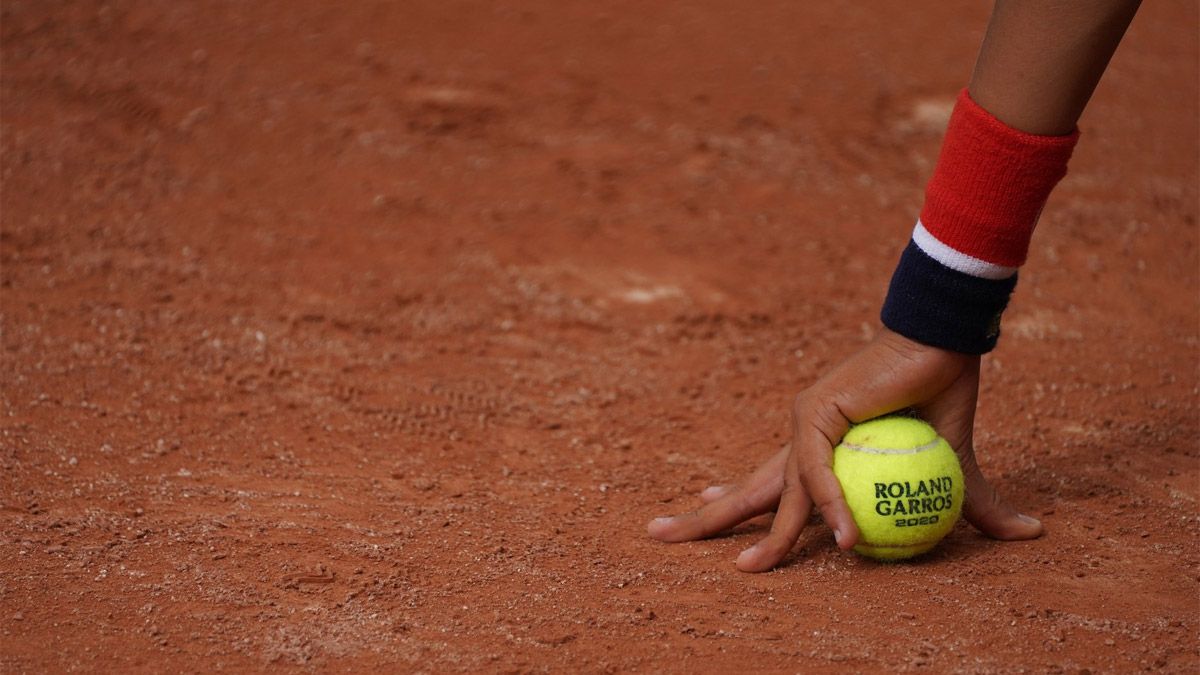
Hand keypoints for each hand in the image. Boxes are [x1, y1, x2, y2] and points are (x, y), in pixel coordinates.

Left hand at [646, 328, 1042, 571]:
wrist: (946, 345)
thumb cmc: (942, 397)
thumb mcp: (954, 466)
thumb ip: (972, 505)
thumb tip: (1028, 536)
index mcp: (820, 448)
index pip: (772, 485)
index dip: (740, 504)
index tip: (712, 520)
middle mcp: (802, 438)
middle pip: (748, 489)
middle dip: (703, 517)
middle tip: (655, 536)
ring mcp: (804, 425)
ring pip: (774, 492)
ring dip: (764, 536)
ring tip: (746, 573)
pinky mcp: (816, 413)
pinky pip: (816, 472)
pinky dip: (831, 507)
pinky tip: (848, 541)